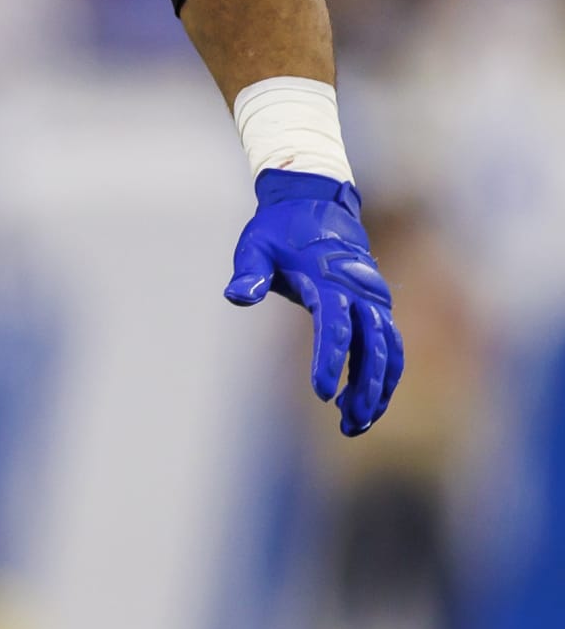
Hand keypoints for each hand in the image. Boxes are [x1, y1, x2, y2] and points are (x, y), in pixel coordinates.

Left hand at [224, 172, 403, 436]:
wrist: (316, 203)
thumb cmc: (279, 230)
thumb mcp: (255, 246)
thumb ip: (248, 273)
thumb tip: (237, 296)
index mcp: (327, 280)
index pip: (334, 326)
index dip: (329, 360)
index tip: (322, 393)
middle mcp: (359, 291)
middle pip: (371, 346)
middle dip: (364, 388)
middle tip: (348, 424)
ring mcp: (374, 299)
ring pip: (387, 350)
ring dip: (378, 389)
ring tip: (356, 425)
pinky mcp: (379, 306)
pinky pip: (391, 345)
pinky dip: (385, 374)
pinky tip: (368, 403)